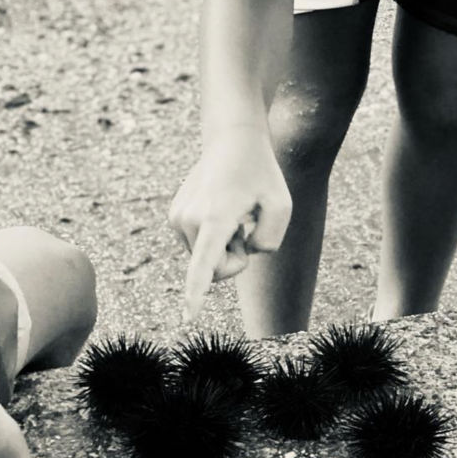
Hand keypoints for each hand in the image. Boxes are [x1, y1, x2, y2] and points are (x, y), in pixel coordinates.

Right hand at [169, 135, 291, 321]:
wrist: (232, 140)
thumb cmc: (262, 174)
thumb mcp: (282, 206)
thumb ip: (268, 241)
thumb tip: (243, 254)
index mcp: (216, 218)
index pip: (205, 263)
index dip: (197, 293)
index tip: (188, 317)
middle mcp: (189, 219)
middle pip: (216, 270)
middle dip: (235, 260)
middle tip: (246, 227)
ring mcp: (177, 217)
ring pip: (205, 259)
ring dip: (224, 246)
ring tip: (232, 213)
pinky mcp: (174, 216)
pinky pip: (198, 246)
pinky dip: (213, 238)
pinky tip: (221, 210)